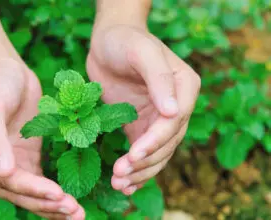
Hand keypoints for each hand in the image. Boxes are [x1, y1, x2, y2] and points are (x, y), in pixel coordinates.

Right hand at [0, 55, 84, 219]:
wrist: (5, 70)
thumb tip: (2, 173)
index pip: (1, 180)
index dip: (29, 188)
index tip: (56, 193)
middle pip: (16, 192)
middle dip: (44, 203)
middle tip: (74, 211)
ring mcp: (7, 164)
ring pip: (28, 193)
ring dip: (51, 205)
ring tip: (77, 214)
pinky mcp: (24, 159)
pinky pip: (38, 181)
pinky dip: (52, 193)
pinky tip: (70, 202)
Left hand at [87, 25, 200, 194]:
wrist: (107, 42)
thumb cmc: (125, 41)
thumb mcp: (142, 52)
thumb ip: (158, 78)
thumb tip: (174, 112)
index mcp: (184, 87)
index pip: (173, 122)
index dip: (155, 141)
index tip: (134, 155)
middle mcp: (176, 106)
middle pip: (166, 143)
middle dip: (144, 162)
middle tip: (120, 176)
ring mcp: (158, 118)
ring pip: (156, 153)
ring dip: (140, 171)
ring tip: (119, 183)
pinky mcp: (140, 125)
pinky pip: (142, 151)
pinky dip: (136, 169)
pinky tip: (126, 184)